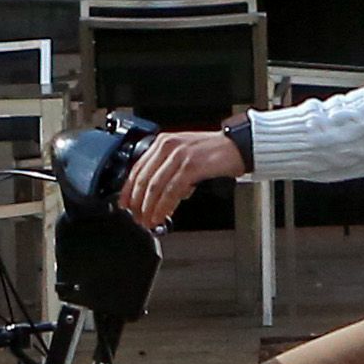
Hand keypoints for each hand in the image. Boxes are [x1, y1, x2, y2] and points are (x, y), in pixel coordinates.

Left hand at [121, 125, 247, 226]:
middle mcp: (168, 146)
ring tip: (148, 221)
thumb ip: (168, 169)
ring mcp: (179, 155)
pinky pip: (172, 191)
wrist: (238, 147)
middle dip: (138, 203)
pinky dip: (165, 206)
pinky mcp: (191, 166)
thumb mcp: (184, 155)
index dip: (129, 190)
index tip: (125, 204)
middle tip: (137, 217)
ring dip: (150, 208)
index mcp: (163, 143)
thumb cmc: (214, 152)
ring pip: (155, 186)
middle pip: (144, 179)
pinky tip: (162, 215)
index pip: (138, 168)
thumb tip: (154, 194)